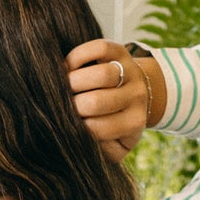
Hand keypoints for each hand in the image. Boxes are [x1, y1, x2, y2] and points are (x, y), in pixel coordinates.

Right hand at [66, 40, 164, 161]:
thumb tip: (80, 141)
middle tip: (63, 105)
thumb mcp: (114, 145)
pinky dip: (78, 56)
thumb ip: (101, 151)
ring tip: (64, 86)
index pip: (100, 129)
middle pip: (98, 101)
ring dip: (74, 81)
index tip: (68, 125)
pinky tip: (68, 66)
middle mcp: (137, 97)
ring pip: (101, 74)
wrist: (136, 94)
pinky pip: (99, 48)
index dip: (78, 127)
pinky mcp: (121, 51)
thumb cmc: (115, 123)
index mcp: (133, 123)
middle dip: (73, 105)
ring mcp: (130, 72)